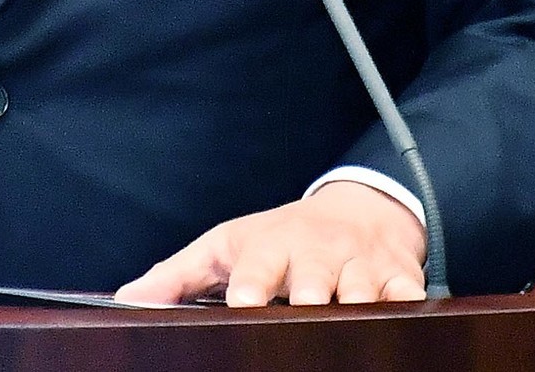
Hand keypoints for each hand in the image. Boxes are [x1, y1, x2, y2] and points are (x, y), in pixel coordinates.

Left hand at [115, 181, 427, 305]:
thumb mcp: (224, 247)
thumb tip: (126, 302)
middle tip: (298, 318)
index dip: (250, 288)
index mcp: (270, 247)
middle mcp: (315, 253)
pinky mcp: (399, 278)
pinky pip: (408, 295)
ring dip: (355, 306)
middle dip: (307, 300)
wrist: (354, 209)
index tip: (241, 306)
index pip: (256, 269)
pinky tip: (399, 316)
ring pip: (361, 290)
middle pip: (312, 281)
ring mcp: (359, 265)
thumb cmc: (278, 237)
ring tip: (345, 324)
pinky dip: (405, 306)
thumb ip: (176, 277)